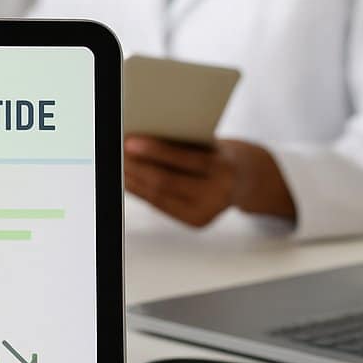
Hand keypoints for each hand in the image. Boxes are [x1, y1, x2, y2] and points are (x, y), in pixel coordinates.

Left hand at [124, 136, 296, 227]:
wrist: (246, 178)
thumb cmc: (219, 154)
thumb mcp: (209, 143)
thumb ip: (182, 143)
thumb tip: (140, 139)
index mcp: (224, 167)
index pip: (185, 159)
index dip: (155, 151)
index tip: (130, 141)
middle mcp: (218, 193)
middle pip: (167, 181)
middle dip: (137, 168)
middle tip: (116, 152)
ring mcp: (208, 212)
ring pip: (160, 197)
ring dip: (134, 181)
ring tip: (117, 165)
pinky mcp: (198, 223)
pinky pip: (162, 207)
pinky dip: (142, 193)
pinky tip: (128, 181)